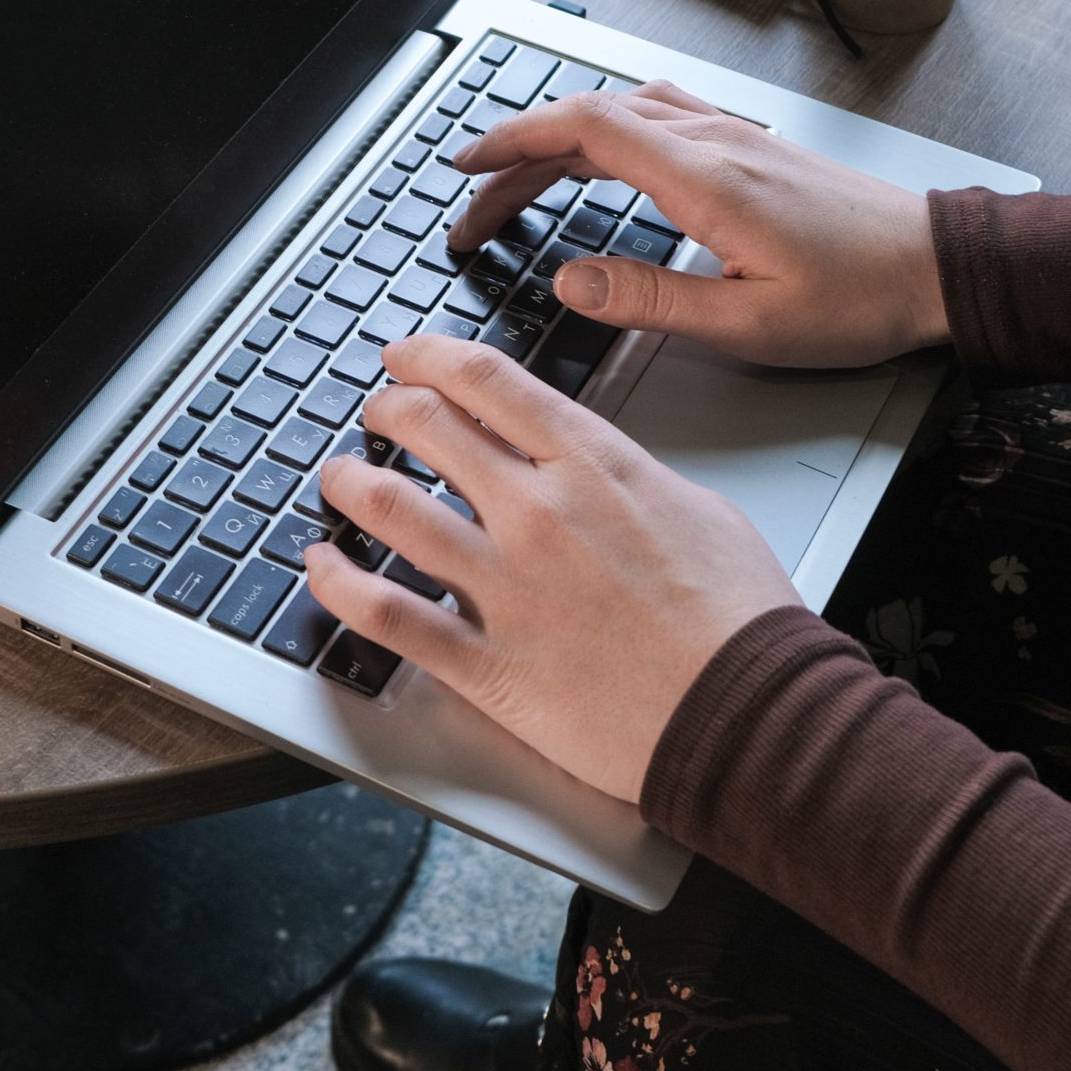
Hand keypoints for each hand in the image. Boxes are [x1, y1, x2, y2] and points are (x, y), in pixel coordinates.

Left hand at [302, 334, 797, 803]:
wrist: (749, 714)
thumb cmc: (739, 620)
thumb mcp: (694, 507)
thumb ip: (623, 477)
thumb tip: (586, 467)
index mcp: (593, 465)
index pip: (486, 380)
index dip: (429, 357)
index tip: (406, 356)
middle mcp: (537, 513)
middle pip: (426, 428)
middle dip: (387, 410)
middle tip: (377, 416)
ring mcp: (504, 587)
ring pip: (388, 509)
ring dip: (348, 485)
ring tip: (338, 480)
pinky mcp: (486, 663)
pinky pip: (385, 614)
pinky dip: (337, 585)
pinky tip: (320, 568)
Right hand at [450, 83, 949, 367]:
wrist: (939, 268)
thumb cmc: (862, 298)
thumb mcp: (748, 326)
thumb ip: (650, 301)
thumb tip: (570, 281)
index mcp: (705, 180)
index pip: (585, 131)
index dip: (514, 142)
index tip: (467, 165)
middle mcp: (716, 144)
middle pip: (592, 118)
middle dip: (520, 155)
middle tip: (474, 202)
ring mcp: (737, 138)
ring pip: (624, 113)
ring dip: (561, 140)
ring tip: (521, 184)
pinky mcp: (754, 149)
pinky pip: (659, 117)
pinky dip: (607, 132)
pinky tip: (602, 158)